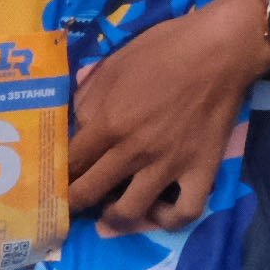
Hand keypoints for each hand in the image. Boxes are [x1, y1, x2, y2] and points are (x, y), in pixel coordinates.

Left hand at [68, 0, 269, 233]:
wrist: (220, 50)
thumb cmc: (163, 50)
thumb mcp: (111, 67)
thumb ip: (88, 101)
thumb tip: (77, 130)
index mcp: (108, 122)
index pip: (68, 163)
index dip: (53, 177)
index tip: (50, 182)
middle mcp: (134, 150)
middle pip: (88, 192)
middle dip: (72, 202)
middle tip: (72, 201)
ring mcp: (169, 164)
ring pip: (130, 211)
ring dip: (112, 216)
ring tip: (111, 209)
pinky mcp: (202, 169)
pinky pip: (185, 211)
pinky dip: (168, 219)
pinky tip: (158, 210)